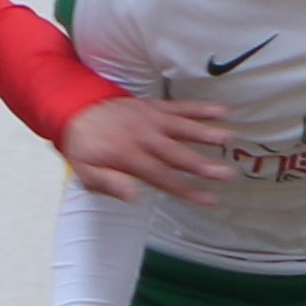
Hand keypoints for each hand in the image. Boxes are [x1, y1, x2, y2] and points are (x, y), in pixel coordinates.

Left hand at [60, 92, 227, 202]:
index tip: (208, 199)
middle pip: (177, 154)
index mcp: (129, 156)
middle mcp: (144, 137)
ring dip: (206, 133)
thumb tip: (134, 195)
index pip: (162, 177)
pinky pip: (180, 107)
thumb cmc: (86, 147)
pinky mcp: (155, 107)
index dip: (186, 189)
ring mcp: (151, 120)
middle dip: (203, 165)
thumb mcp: (86, 172)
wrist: (77, 109)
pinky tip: (221, 110)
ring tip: (228, 138)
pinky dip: (200, 108)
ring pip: (182, 127)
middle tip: (227, 173)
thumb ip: (109, 184)